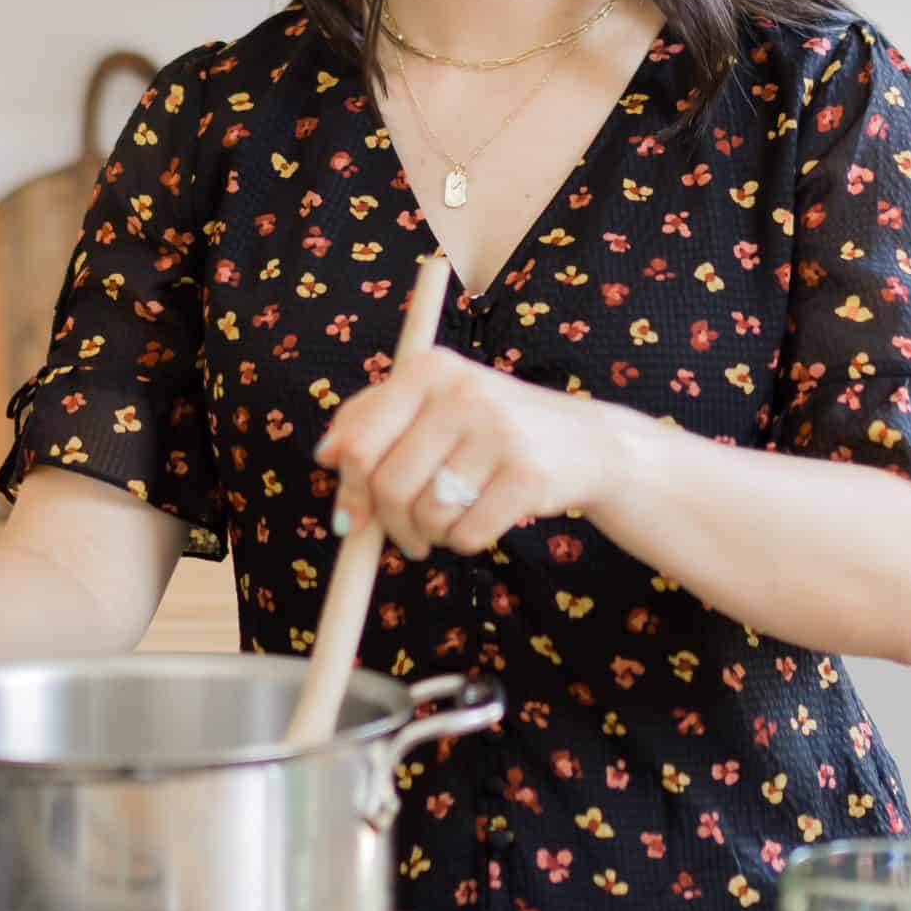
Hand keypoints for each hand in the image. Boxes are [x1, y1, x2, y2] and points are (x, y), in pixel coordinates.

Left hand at [314, 345, 637, 560]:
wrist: (586, 442)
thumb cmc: (491, 428)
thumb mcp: (434, 404)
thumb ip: (372, 419)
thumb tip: (325, 455)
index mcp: (428, 369)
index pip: (359, 443)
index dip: (349, 489)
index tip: (352, 516)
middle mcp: (462, 392)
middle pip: (389, 486)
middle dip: (390, 525)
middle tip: (406, 536)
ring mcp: (498, 431)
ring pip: (428, 515)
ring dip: (431, 535)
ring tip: (450, 522)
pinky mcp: (528, 474)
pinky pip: (467, 534)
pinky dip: (466, 541)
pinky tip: (483, 520)